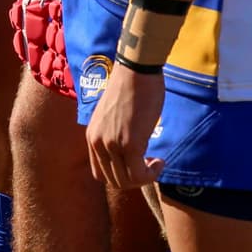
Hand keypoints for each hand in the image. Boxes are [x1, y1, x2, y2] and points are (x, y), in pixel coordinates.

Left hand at [85, 62, 164, 192]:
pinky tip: (160, 161)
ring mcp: (113, 144)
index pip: (100, 174)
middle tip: (150, 165)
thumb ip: (114, 134)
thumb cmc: (130, 87)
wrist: (136, 70)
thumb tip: (129, 151)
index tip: (136, 165)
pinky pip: (139, 174)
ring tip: (156, 163)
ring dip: (145, 178)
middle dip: (135, 179)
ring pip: (127, 181)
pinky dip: (151, 174)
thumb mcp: (113, 116)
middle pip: (114, 181)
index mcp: (92, 136)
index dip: (120, 175)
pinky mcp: (130, 143)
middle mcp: (98, 142)